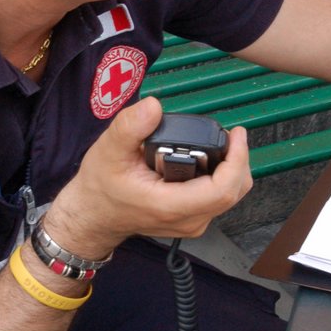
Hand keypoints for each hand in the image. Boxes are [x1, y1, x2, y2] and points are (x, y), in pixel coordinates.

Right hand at [45, 96, 252, 256]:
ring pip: (230, 196)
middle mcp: (187, 220)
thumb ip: (130, 127)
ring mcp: (191, 224)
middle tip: (228, 135)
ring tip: (219, 145)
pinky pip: (218, 199)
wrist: (92, 216)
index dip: (237, 159)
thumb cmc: (100, 187)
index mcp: (171, 205)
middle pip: (234, 191)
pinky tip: (208, 160)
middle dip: (238, 160)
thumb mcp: (108, 150)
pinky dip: (221, 177)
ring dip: (231, 168)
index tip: (236, 134)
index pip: (223, 189)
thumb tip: (153, 107)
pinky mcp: (191, 221)